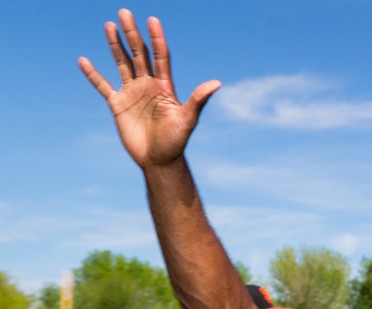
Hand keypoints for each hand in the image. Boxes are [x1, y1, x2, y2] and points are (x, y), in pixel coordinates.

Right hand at [78, 9, 219, 168]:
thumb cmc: (176, 142)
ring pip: (122, 64)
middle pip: (139, 54)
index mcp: (164, 86)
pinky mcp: (118, 105)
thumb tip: (217, 83)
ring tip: (110, 25)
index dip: (156, 39)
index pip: (160, 56)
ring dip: (115, 45)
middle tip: (125, 12)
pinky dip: (93, 74)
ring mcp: (132, 93)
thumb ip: (199, 100)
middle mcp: (148, 85)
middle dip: (132, 34)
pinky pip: (102, 86)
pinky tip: (84, 60)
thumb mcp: (188, 119)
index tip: (152, 20)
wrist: (159, 161)